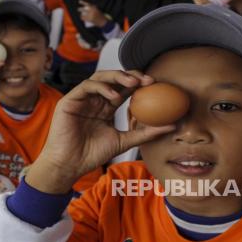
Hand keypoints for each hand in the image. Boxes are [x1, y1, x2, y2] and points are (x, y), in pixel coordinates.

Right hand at [25, 71, 175, 193]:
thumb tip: (172, 126)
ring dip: (117, 77)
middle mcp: (94, 100)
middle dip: (130, 75)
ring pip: (100, 78)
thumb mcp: (124, 142)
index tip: (155, 84)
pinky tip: (113, 96)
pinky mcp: (69, 100)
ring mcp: (81, 99)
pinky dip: (101, 88)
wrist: (70, 165)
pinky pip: (86, 87)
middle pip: (113, 79)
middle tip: (147, 79)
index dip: (138, 83)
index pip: (123, 89)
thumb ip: (145, 133)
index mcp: (105, 107)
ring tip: (132, 82)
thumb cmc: (92, 155)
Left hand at [78, 0, 108, 27]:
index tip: (79, 1)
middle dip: (80, 9)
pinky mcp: (90, 19)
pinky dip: (82, 18)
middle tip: (78, 9)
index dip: (82, 2)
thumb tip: (86, 7)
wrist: (103, 21)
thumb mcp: (97, 9)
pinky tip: (81, 18)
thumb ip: (92, 8)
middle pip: (83, 9)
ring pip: (83, 14)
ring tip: (81, 15)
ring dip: (81, 14)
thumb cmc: (100, 15)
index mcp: (94, 7)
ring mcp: (91, 15)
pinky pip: (84, 18)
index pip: (87, 4)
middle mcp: (92, 10)